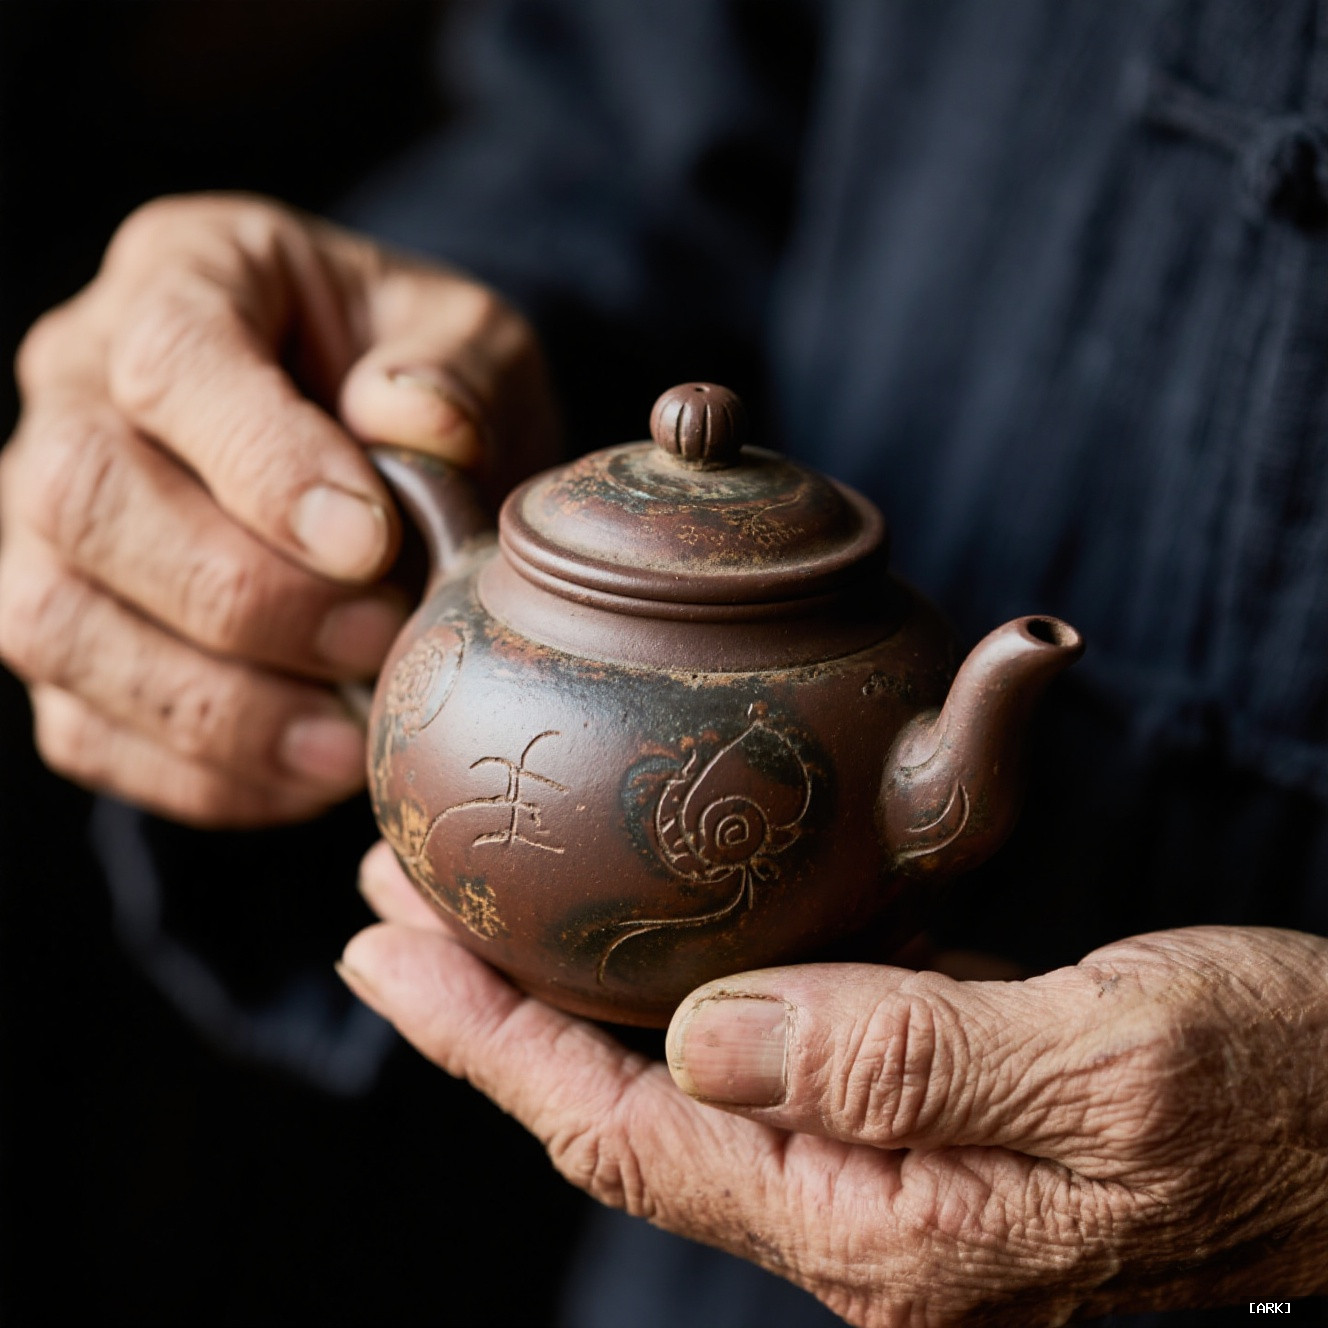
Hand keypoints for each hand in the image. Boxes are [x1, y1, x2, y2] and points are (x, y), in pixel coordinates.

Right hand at [0, 194, 555, 824]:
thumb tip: (417, 424)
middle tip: (377, 639)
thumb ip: (456, 368)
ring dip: (215, 705)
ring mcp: (43, 519)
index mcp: (183, 274)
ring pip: (51, 622)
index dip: (263, 463)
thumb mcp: (473, 341)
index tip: (372, 545)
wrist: (388, 451)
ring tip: (351, 735)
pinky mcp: (63, 630)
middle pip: (81, 497)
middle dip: (242, 596)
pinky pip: (81, 726)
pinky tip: (311, 769)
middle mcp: (78, 388)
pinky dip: (200, 772)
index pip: (171, 360)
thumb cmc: (425, 382)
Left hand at [341, 843, 1327, 1325]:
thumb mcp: (1111, 1064)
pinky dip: (668, 986)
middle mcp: (862, 1209)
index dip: (490, 1045)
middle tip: (390, 899)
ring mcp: (885, 1161)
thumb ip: (907, 1064)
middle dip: (489, 1010)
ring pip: (675, 1079)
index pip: (630, 1134)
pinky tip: (635, 934)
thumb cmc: (1278, 1097)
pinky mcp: (918, 1103)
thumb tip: (711, 1038)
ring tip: (470, 902)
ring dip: (565, 990)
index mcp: (886, 1222)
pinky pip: (754, 1049)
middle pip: (620, 1108)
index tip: (386, 951)